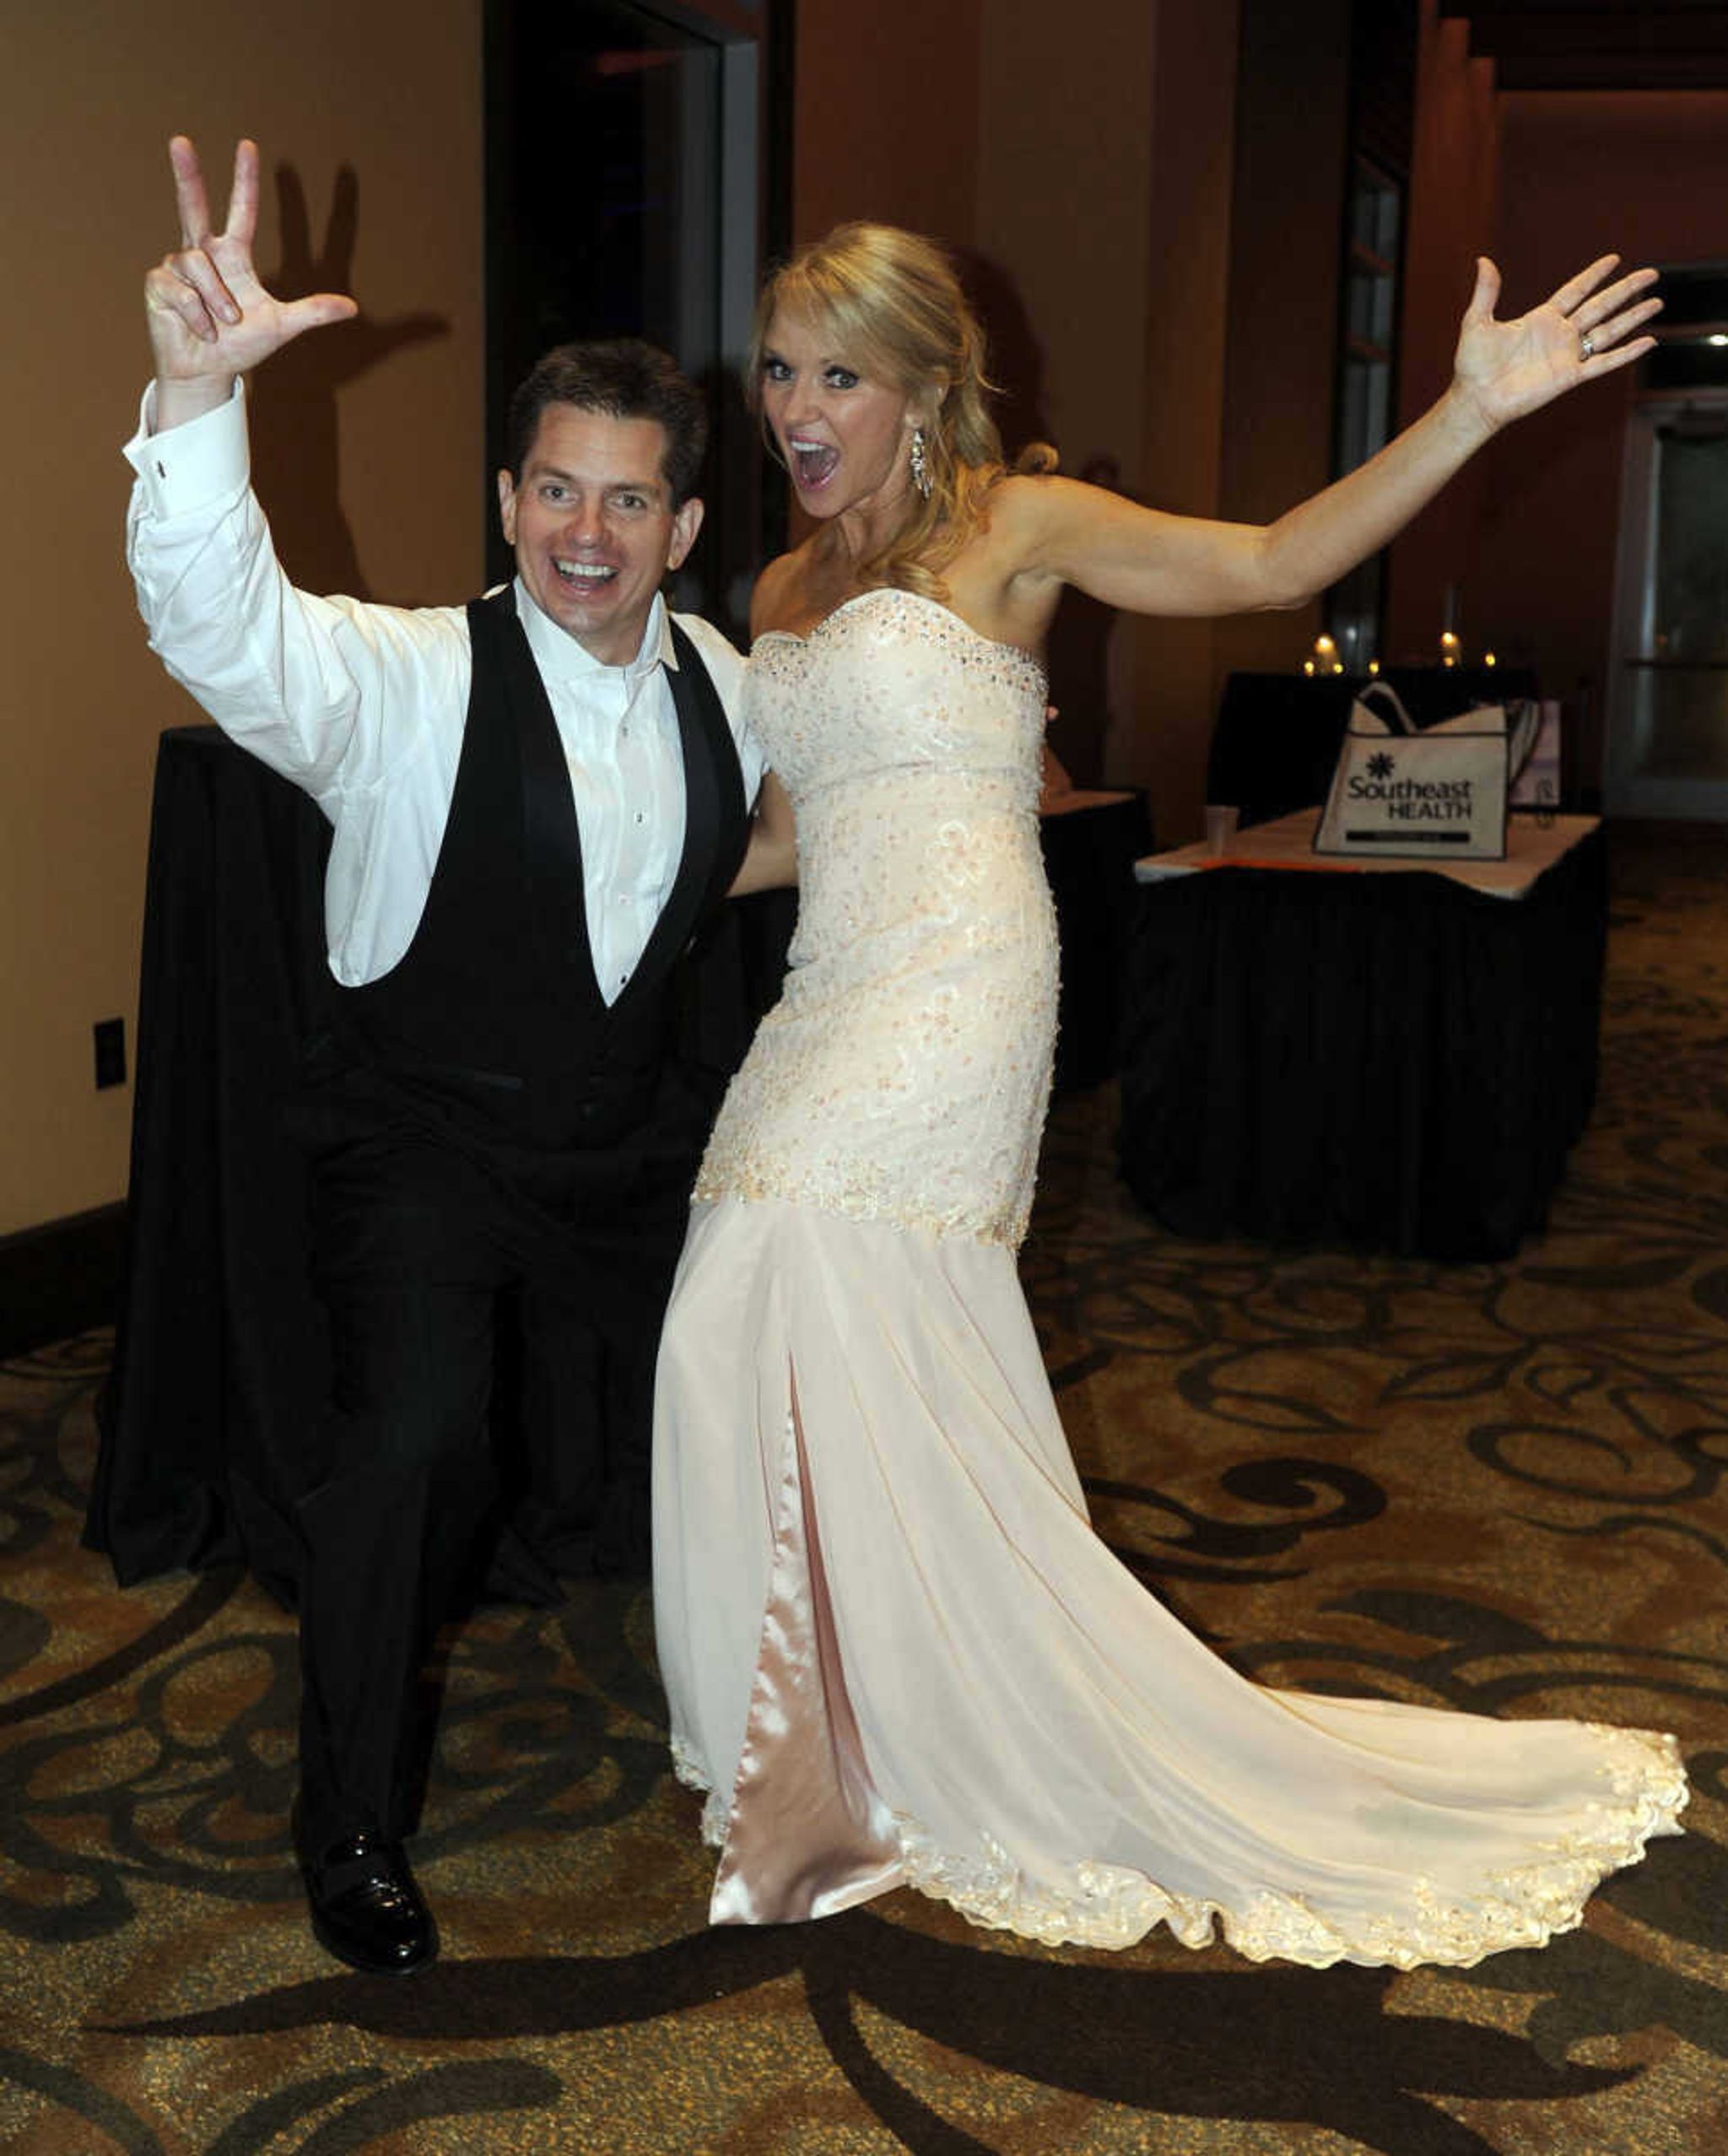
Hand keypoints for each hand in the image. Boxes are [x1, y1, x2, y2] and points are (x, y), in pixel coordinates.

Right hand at [144, 137, 356, 417]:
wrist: (208, 372)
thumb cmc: (242, 345)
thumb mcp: (282, 326)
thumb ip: (313, 312)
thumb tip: (352, 307)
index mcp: (233, 255)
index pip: (241, 210)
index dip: (246, 180)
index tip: (249, 146)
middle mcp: (203, 253)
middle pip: (192, 204)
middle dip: (187, 173)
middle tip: (180, 139)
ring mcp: (177, 266)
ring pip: (197, 265)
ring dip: (215, 299)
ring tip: (222, 323)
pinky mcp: (158, 284)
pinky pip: (181, 291)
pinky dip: (197, 315)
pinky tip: (201, 329)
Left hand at [1449, 254, 1661, 434]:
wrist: (1476, 398)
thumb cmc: (1473, 365)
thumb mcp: (1478, 322)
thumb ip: (1487, 292)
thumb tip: (1483, 260)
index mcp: (1542, 319)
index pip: (1575, 291)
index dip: (1594, 275)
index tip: (1614, 259)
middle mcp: (1559, 334)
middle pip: (1601, 306)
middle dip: (1626, 289)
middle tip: (1651, 273)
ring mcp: (1567, 355)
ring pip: (1609, 331)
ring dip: (1633, 316)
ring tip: (1657, 301)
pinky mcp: (1570, 377)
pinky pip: (1604, 363)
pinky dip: (1626, 353)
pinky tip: (1649, 342)